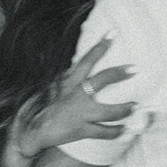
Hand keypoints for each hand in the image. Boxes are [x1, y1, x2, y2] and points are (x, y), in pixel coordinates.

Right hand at [8, 40, 134, 166]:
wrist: (29, 131)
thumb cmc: (37, 108)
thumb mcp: (50, 88)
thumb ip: (66, 80)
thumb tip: (76, 69)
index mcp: (68, 82)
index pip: (86, 60)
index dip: (100, 46)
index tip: (112, 34)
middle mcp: (75, 95)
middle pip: (103, 79)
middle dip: (120, 73)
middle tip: (135, 69)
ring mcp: (80, 113)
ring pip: (110, 111)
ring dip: (126, 108)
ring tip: (137, 106)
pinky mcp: (81, 131)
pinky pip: (104, 132)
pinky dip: (115, 132)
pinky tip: (125, 130)